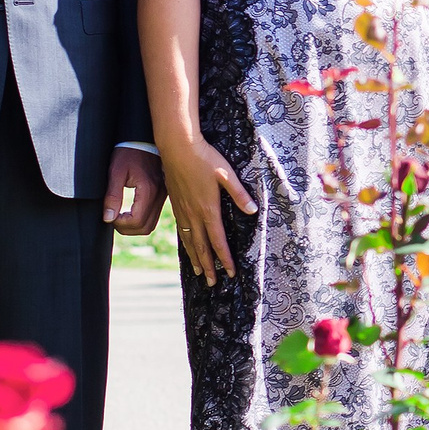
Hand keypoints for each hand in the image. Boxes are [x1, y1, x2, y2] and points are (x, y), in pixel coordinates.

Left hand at [105, 148, 165, 235]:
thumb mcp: (116, 172)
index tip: (109, 215)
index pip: (136, 221)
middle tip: (113, 218)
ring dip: (134, 226)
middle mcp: (160, 195)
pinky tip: (130, 210)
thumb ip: (112, 196)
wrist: (143, 138)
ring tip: (120, 215)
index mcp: (149, 190)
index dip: (120, 223)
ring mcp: (163, 196)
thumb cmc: (128, 152)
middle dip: (126, 228)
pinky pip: (153, 216)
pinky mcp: (163, 195)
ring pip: (150, 224)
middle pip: (145, 227)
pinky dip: (141, 219)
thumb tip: (108, 218)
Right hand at [162, 136, 258, 284]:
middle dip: (209, 266)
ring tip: (199, 273)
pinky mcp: (175, 204)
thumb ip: (239, 194)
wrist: (177, 147)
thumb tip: (252, 211)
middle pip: (201, 247)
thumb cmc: (204, 158)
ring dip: (195, 258)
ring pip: (188, 241)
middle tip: (213, 283)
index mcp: (208, 208)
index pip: (218, 240)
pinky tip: (187, 248)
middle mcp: (193, 214)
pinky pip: (180, 231)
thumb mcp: (226, 174)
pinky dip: (185, 244)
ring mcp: (182, 210)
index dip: (225, 258)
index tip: (231, 272)